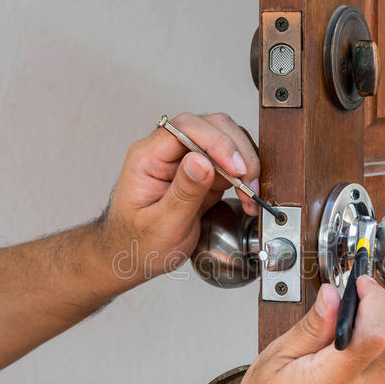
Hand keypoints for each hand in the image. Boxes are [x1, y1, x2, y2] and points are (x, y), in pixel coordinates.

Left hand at [103, 112, 259, 281]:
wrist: (135, 256)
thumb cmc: (138, 242)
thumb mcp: (161, 224)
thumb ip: (183, 193)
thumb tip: (202, 161)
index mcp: (148, 157)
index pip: (185, 128)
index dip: (216, 142)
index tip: (235, 167)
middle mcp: (168, 152)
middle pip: (211, 127)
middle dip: (236, 152)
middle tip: (247, 183)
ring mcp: (187, 161)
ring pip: (225, 141)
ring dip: (244, 163)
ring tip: (249, 194)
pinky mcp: (203, 173)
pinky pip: (229, 163)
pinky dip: (244, 176)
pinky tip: (247, 196)